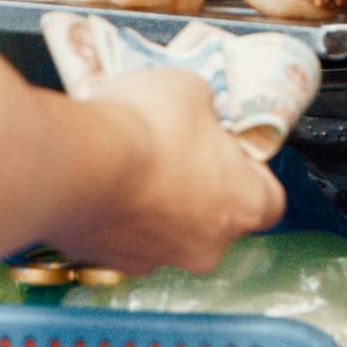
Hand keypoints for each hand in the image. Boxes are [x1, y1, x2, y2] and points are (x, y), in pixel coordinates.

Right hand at [50, 69, 284, 274]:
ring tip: (131, 158)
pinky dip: (118, 211)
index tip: (228, 145)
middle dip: (198, 183)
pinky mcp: (112, 259)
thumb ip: (205, 106)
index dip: (249, 168)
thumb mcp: (191, 87)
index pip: (269, 197)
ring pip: (168, 229)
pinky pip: (124, 234)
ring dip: (155, 200)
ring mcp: (157, 258)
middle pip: (216, 216)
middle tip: (175, 147)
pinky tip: (104, 178)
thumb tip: (198, 107)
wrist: (76, 161)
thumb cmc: (143, 127)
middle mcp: (207, 245)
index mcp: (245, 204)